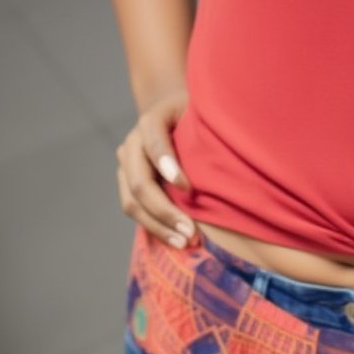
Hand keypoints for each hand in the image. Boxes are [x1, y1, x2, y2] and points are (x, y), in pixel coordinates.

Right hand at [115, 86, 198, 247]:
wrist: (172, 112)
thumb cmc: (198, 114)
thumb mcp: (204, 111)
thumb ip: (208, 126)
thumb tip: (228, 154)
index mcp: (151, 120)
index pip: (154, 144)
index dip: (169, 167)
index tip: (188, 189)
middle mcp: (132, 143)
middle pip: (140, 182)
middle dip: (165, 210)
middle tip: (191, 231)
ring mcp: (125, 165)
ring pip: (132, 202)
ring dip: (158, 225)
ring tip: (185, 242)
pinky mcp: (126, 184)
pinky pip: (134, 210)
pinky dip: (155, 227)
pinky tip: (177, 240)